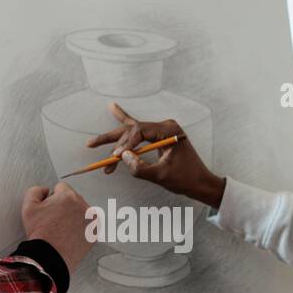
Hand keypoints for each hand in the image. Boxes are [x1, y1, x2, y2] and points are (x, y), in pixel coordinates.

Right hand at [21, 182, 91, 272]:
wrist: (50, 257)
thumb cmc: (41, 235)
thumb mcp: (28, 207)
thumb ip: (36, 191)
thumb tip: (45, 190)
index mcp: (68, 196)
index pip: (61, 187)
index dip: (52, 198)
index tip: (49, 210)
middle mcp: (83, 205)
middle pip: (72, 199)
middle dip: (64, 206)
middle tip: (54, 221)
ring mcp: (91, 219)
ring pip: (80, 211)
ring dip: (73, 216)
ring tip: (62, 229)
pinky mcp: (95, 231)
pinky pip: (88, 223)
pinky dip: (81, 227)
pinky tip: (70, 234)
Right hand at [88, 103, 225, 207]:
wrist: (201, 183)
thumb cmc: (186, 179)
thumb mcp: (162, 175)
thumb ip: (141, 168)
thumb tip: (122, 157)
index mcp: (169, 130)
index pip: (139, 131)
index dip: (124, 144)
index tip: (115, 158)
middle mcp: (165, 126)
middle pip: (132, 129)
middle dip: (112, 140)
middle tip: (91, 144)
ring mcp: (162, 130)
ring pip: (133, 131)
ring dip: (115, 140)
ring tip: (93, 141)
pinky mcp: (159, 136)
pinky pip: (140, 130)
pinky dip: (126, 124)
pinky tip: (113, 109)